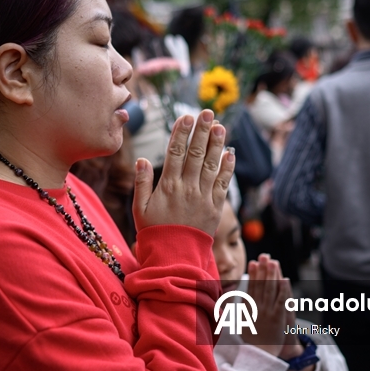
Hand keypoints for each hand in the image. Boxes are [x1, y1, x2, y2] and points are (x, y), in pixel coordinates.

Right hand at [132, 110, 235, 234]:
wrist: (174, 257)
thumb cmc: (154, 232)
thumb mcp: (140, 209)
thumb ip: (141, 183)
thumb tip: (142, 159)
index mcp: (168, 186)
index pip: (175, 153)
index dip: (181, 133)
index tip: (186, 117)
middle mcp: (187, 188)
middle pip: (195, 153)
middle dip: (201, 131)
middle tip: (207, 112)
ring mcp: (203, 197)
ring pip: (211, 165)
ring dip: (216, 144)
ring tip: (220, 126)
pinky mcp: (215, 208)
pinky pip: (222, 184)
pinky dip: (227, 168)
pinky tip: (229, 154)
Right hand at [245, 255, 292, 354]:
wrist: (259, 355)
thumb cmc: (251, 341)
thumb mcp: (242, 324)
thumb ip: (241, 310)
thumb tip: (236, 299)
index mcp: (247, 308)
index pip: (250, 286)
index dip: (253, 273)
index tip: (253, 262)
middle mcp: (256, 308)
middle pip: (260, 284)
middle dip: (263, 269)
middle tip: (264, 256)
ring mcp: (267, 312)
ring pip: (270, 289)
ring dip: (272, 274)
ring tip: (273, 262)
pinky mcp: (277, 317)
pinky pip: (281, 300)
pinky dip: (283, 289)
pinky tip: (284, 279)